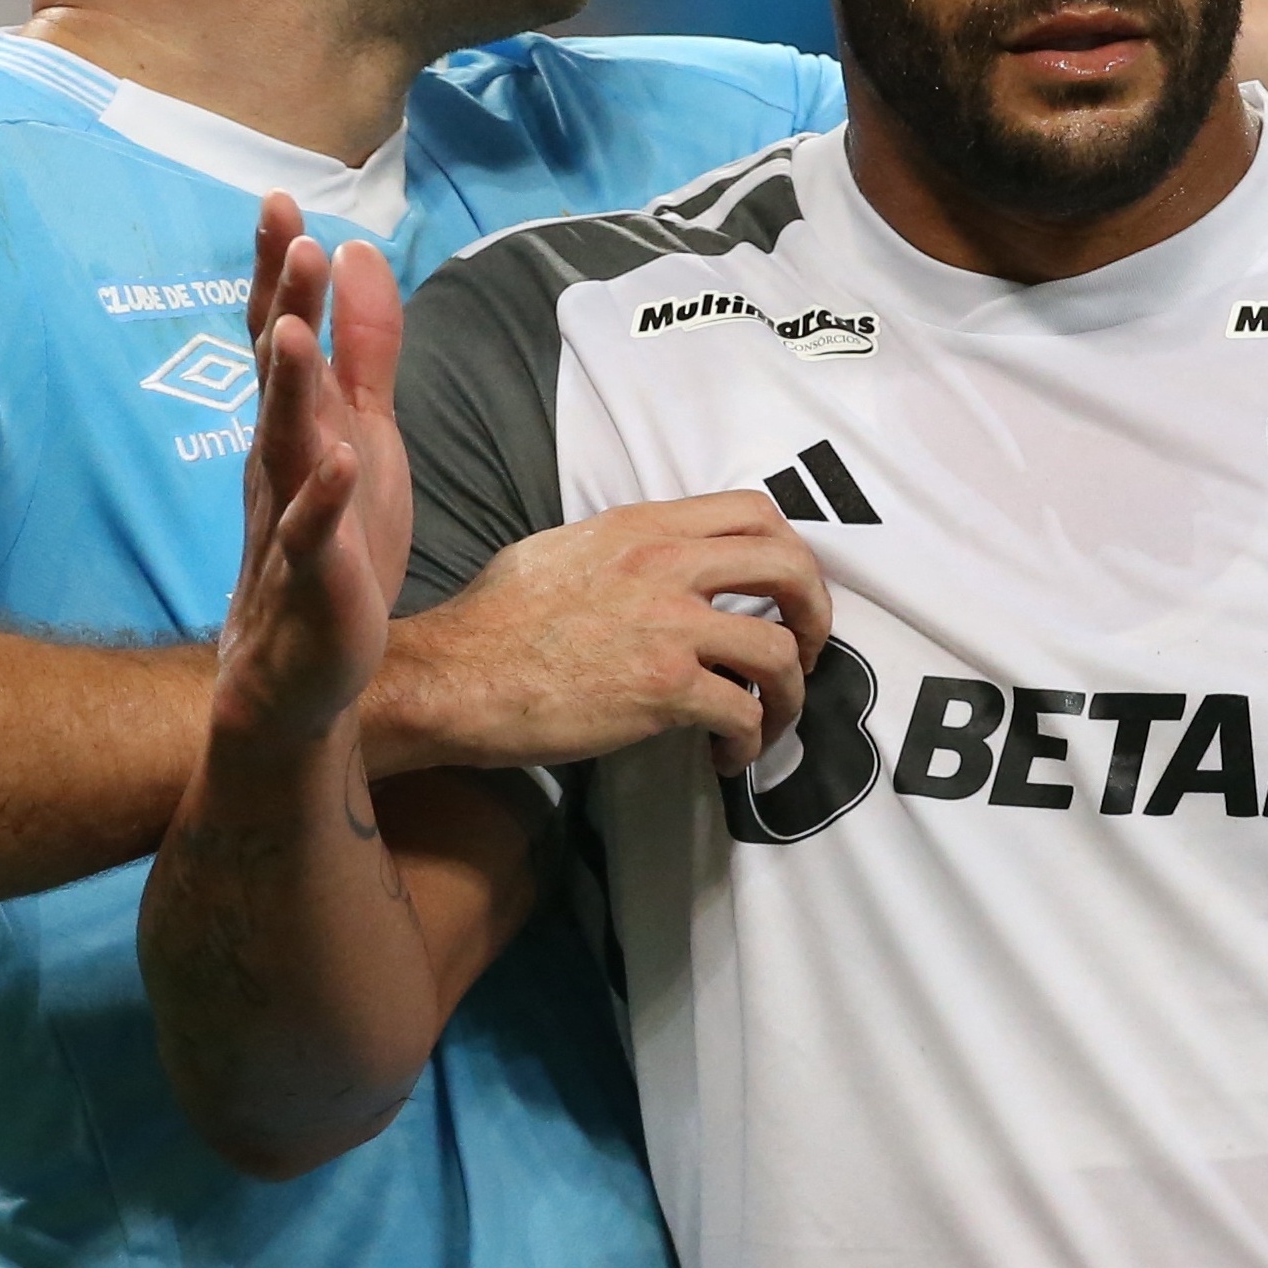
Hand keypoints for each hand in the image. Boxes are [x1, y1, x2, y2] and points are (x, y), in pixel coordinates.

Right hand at [215, 198, 408, 743]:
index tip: (279, 199)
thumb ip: (365, 350)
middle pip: (278, 375)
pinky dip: (324, 500)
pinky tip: (338, 464)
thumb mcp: (363, 434)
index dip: (278, 271)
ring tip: (296, 331)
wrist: (297, 674)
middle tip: (289, 234)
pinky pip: (313, 538)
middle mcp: (282, 465)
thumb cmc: (331, 544)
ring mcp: (291, 521)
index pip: (281, 336)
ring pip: (285, 447)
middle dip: (283, 303)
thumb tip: (357, 253)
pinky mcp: (312, 583)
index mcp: (296, 427)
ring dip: (290, 390)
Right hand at [386, 493, 829, 779]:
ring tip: (770, 720)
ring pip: (781, 651)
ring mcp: (669, 626)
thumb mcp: (564, 549)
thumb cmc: (492, 622)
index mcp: (643, 525)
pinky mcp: (663, 689)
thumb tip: (663, 564)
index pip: (753, 510)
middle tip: (808, 652)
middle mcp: (666, 564)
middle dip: (817, 613)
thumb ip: (625, 548)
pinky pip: (743, 713)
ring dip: (791, 694)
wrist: (451, 678)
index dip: (790, 550)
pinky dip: (749, 741)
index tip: (787, 591)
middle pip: (790, 566)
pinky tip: (727, 756)